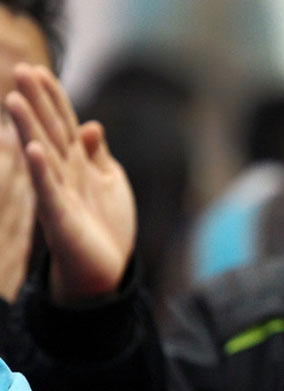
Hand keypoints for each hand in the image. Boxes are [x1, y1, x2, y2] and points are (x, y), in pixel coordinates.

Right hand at [4, 63, 135, 303]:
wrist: (105, 270)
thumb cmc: (106, 226)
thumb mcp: (110, 183)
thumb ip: (99, 155)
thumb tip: (92, 125)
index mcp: (79, 164)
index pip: (64, 125)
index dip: (54, 99)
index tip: (40, 71)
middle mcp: (65, 174)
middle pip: (50, 133)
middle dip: (36, 103)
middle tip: (21, 70)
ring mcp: (59, 194)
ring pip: (43, 156)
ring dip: (29, 129)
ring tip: (15, 100)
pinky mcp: (59, 218)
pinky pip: (48, 191)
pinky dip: (42, 171)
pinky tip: (34, 150)